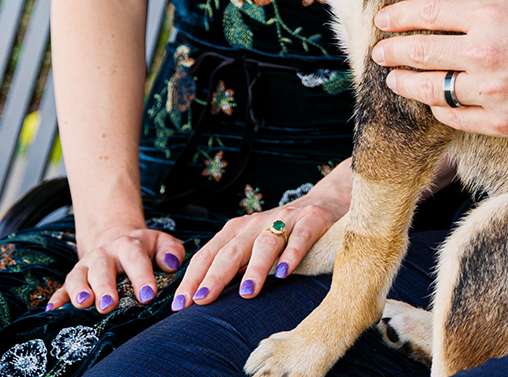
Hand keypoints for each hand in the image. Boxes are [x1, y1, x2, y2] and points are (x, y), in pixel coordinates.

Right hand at [50, 221, 185, 312]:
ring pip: (78, 276)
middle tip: (109, 305)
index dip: (142, 277)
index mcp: (129, 245)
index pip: (136, 258)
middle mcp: (104, 254)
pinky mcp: (72, 279)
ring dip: (79, 290)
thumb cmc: (144, 249)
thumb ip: (171, 251)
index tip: (148, 295)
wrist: (116, 240)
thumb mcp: (162, 243)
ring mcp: (86, 266)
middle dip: (105, 286)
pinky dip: (56, 299)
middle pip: (102, 268)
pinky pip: (62, 288)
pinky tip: (52, 311)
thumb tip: (171, 264)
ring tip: (83, 304)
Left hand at [171, 159, 354, 307]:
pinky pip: (300, 237)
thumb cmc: (283, 233)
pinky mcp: (313, 220)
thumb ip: (234, 267)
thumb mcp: (254, 246)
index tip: (180, 305)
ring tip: (246, 293)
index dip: (193, 278)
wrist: (327, 202)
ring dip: (254, 268)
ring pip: (265, 244)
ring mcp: (285, 219)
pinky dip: (292, 254)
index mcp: (237, 230)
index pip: (209, 254)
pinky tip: (284, 274)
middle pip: (231, 250)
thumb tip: (203, 302)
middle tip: (202, 301)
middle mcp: (257, 223)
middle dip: (214, 276)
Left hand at [371, 0, 507, 139]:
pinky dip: (437, 109)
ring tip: (395, 80)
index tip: (383, 20)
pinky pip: (453, 118)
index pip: (427, 13)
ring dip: (404, 84)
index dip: (398, 17)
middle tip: (380, 52)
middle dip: (391, 52)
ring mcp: (492, 92)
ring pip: (429, 89)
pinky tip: (433, 102)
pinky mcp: (502, 122)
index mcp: (492, 15)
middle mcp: (486, 54)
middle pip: (418, 52)